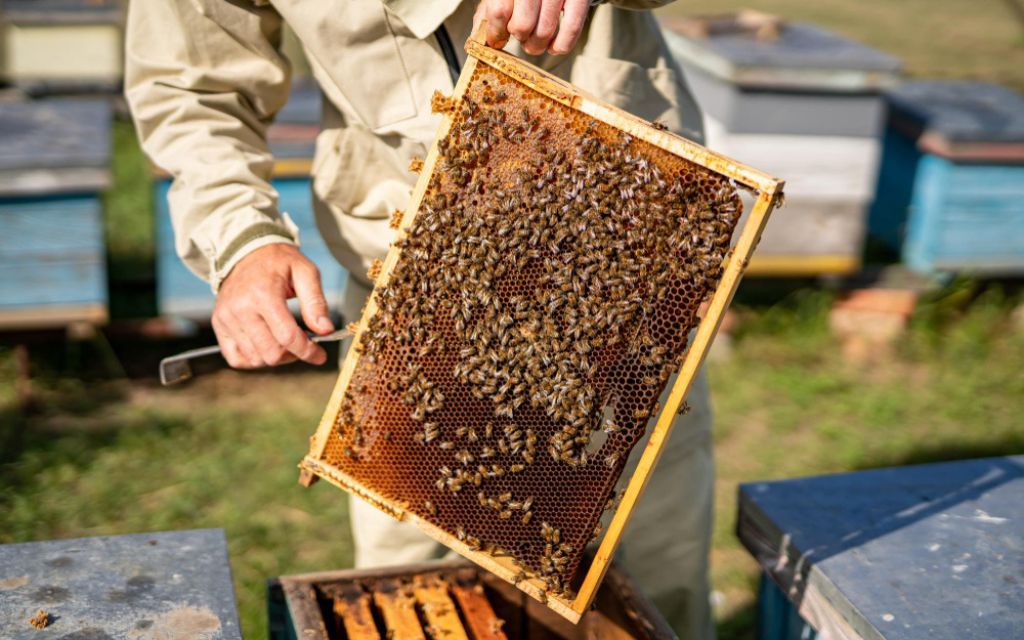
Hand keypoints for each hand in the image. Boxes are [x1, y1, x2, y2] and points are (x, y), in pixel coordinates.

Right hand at [212, 243, 334, 368]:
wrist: (247, 252)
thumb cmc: (280, 262)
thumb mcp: (306, 272)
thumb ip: (316, 302)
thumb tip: (325, 330)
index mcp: (263, 294)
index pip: (287, 337)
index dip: (308, 351)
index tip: (320, 356)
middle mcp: (240, 308)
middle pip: (271, 353)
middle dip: (293, 355)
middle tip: (302, 344)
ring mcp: (226, 318)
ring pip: (256, 359)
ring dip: (276, 357)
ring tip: (285, 341)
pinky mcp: (219, 324)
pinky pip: (236, 359)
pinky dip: (254, 359)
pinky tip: (266, 345)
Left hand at [474, 0, 589, 55]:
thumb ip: (488, 13)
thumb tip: (480, 42)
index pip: (499, 12)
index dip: (497, 32)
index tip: (497, 39)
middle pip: (522, 25)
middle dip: (520, 37)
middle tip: (521, 35)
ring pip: (544, 31)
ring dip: (537, 45)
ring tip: (534, 40)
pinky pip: (571, 29)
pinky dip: (561, 45)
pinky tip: (554, 47)